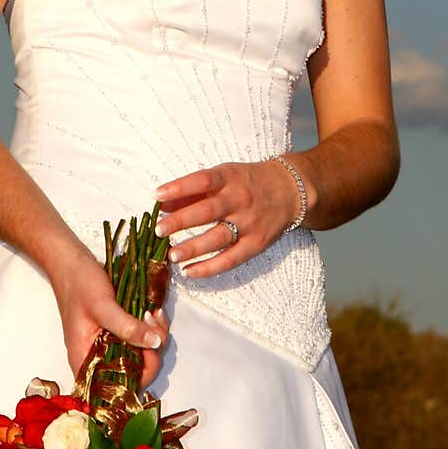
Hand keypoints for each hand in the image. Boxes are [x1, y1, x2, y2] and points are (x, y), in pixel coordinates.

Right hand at [50, 246, 169, 386]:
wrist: (72, 262)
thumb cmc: (78, 284)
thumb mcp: (103, 306)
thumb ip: (127, 327)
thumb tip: (155, 343)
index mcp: (85, 360)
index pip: (115, 387)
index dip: (139, 375)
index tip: (150, 349)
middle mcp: (98, 357)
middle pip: (134, 371)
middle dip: (151, 350)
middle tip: (153, 323)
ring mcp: (109, 343)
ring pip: (140, 353)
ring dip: (154, 336)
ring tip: (153, 313)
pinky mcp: (118, 330)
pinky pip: (139, 337)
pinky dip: (150, 327)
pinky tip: (152, 311)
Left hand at [154, 159, 302, 278]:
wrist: (290, 190)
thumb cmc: (247, 182)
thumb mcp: (223, 177)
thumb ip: (193, 190)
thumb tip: (161, 203)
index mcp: (230, 178)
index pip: (202, 181)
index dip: (179, 188)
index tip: (157, 196)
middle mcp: (240, 199)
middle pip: (208, 211)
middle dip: (182, 221)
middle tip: (158, 230)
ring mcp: (249, 223)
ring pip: (218, 238)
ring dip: (193, 248)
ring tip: (171, 255)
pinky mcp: (256, 243)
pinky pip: (231, 259)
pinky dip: (209, 268)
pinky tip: (189, 271)